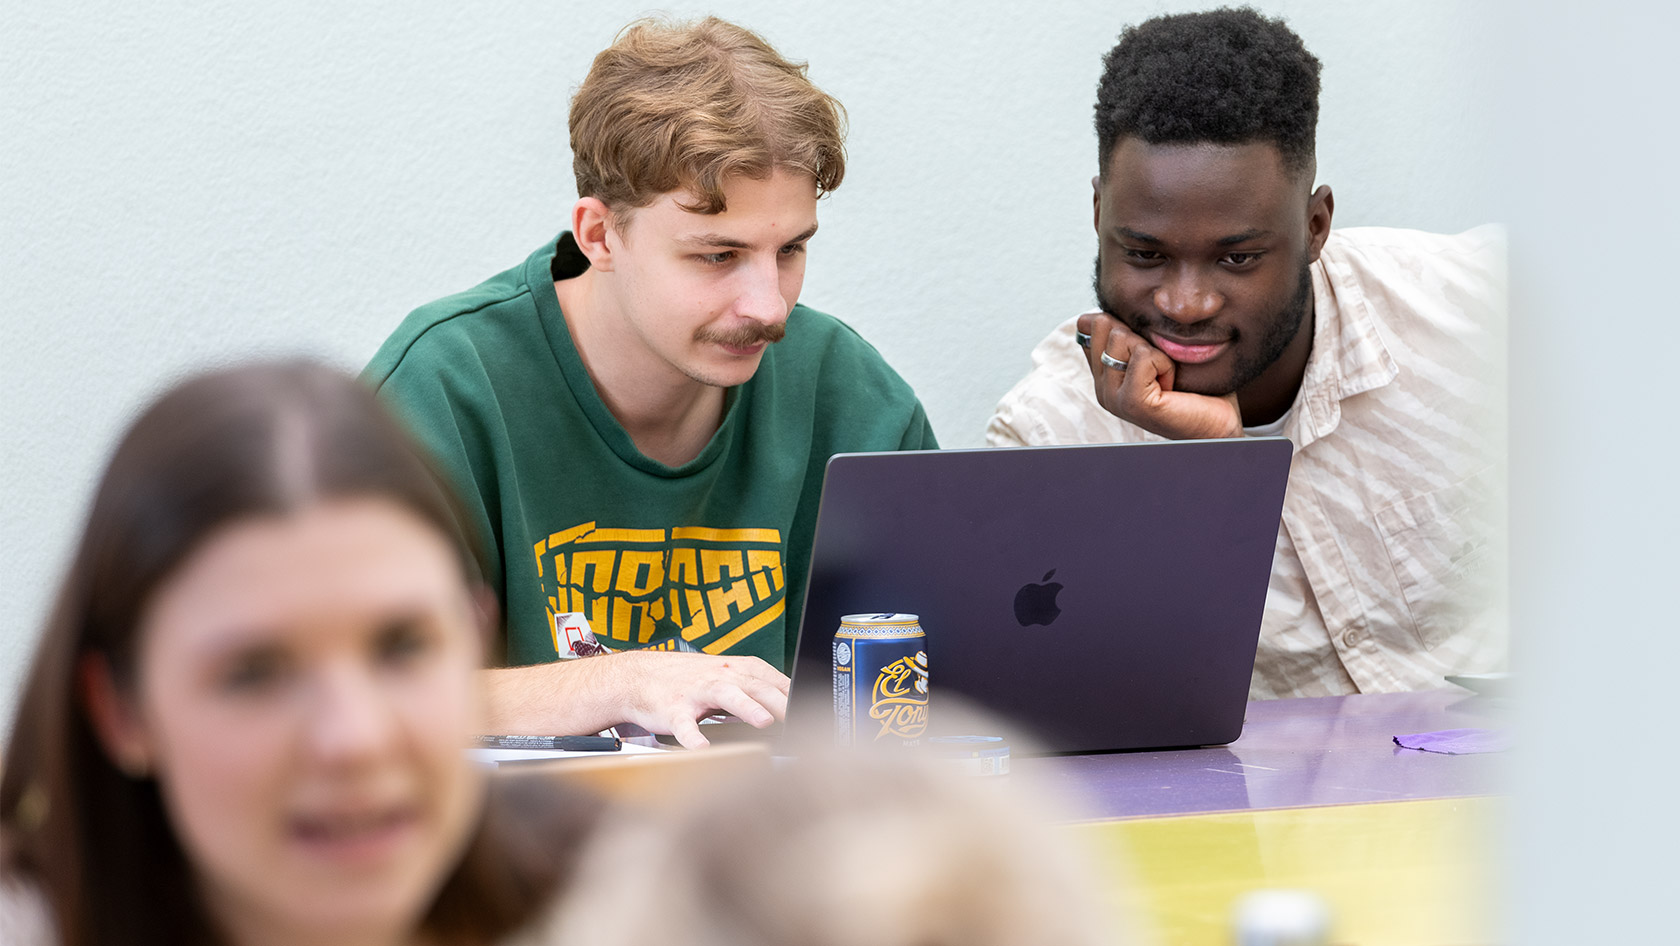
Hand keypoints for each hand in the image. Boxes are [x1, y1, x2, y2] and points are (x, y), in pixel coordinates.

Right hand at [482, 650, 789, 749]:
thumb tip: (795, 708)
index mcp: (737, 670)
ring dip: (746, 707)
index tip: (819, 710)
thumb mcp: (726, 678)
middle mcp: (720, 677)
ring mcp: (696, 692)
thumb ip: (758, 691)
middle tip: (804, 718)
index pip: (774, 680)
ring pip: (725, 695)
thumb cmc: (688, 682)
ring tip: (764, 722)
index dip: (796, 694)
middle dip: (782, 701)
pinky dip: (692, 737)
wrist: (637, 677)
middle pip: (758, 687)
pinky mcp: (672, 709)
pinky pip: (683, 725)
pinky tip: (701, 749)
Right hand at [1075, 312, 1242, 439]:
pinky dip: (1165, 364)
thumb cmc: (1193, 387)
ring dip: (1153, 350)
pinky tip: (1171, 385)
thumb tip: (1098, 314)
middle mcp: (1101, 389)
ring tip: (1164, 376)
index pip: (1088, 327)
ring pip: (1121, 338)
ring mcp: (1112, 398)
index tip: (1144, 346)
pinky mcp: (1131, 402)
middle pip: (1104, 327)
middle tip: (1156, 365)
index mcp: (1103, 376)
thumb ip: (1129, 336)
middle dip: (1138, 335)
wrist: (1216, 423)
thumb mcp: (1154, 351)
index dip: (1119, 323)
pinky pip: (1144, 357)